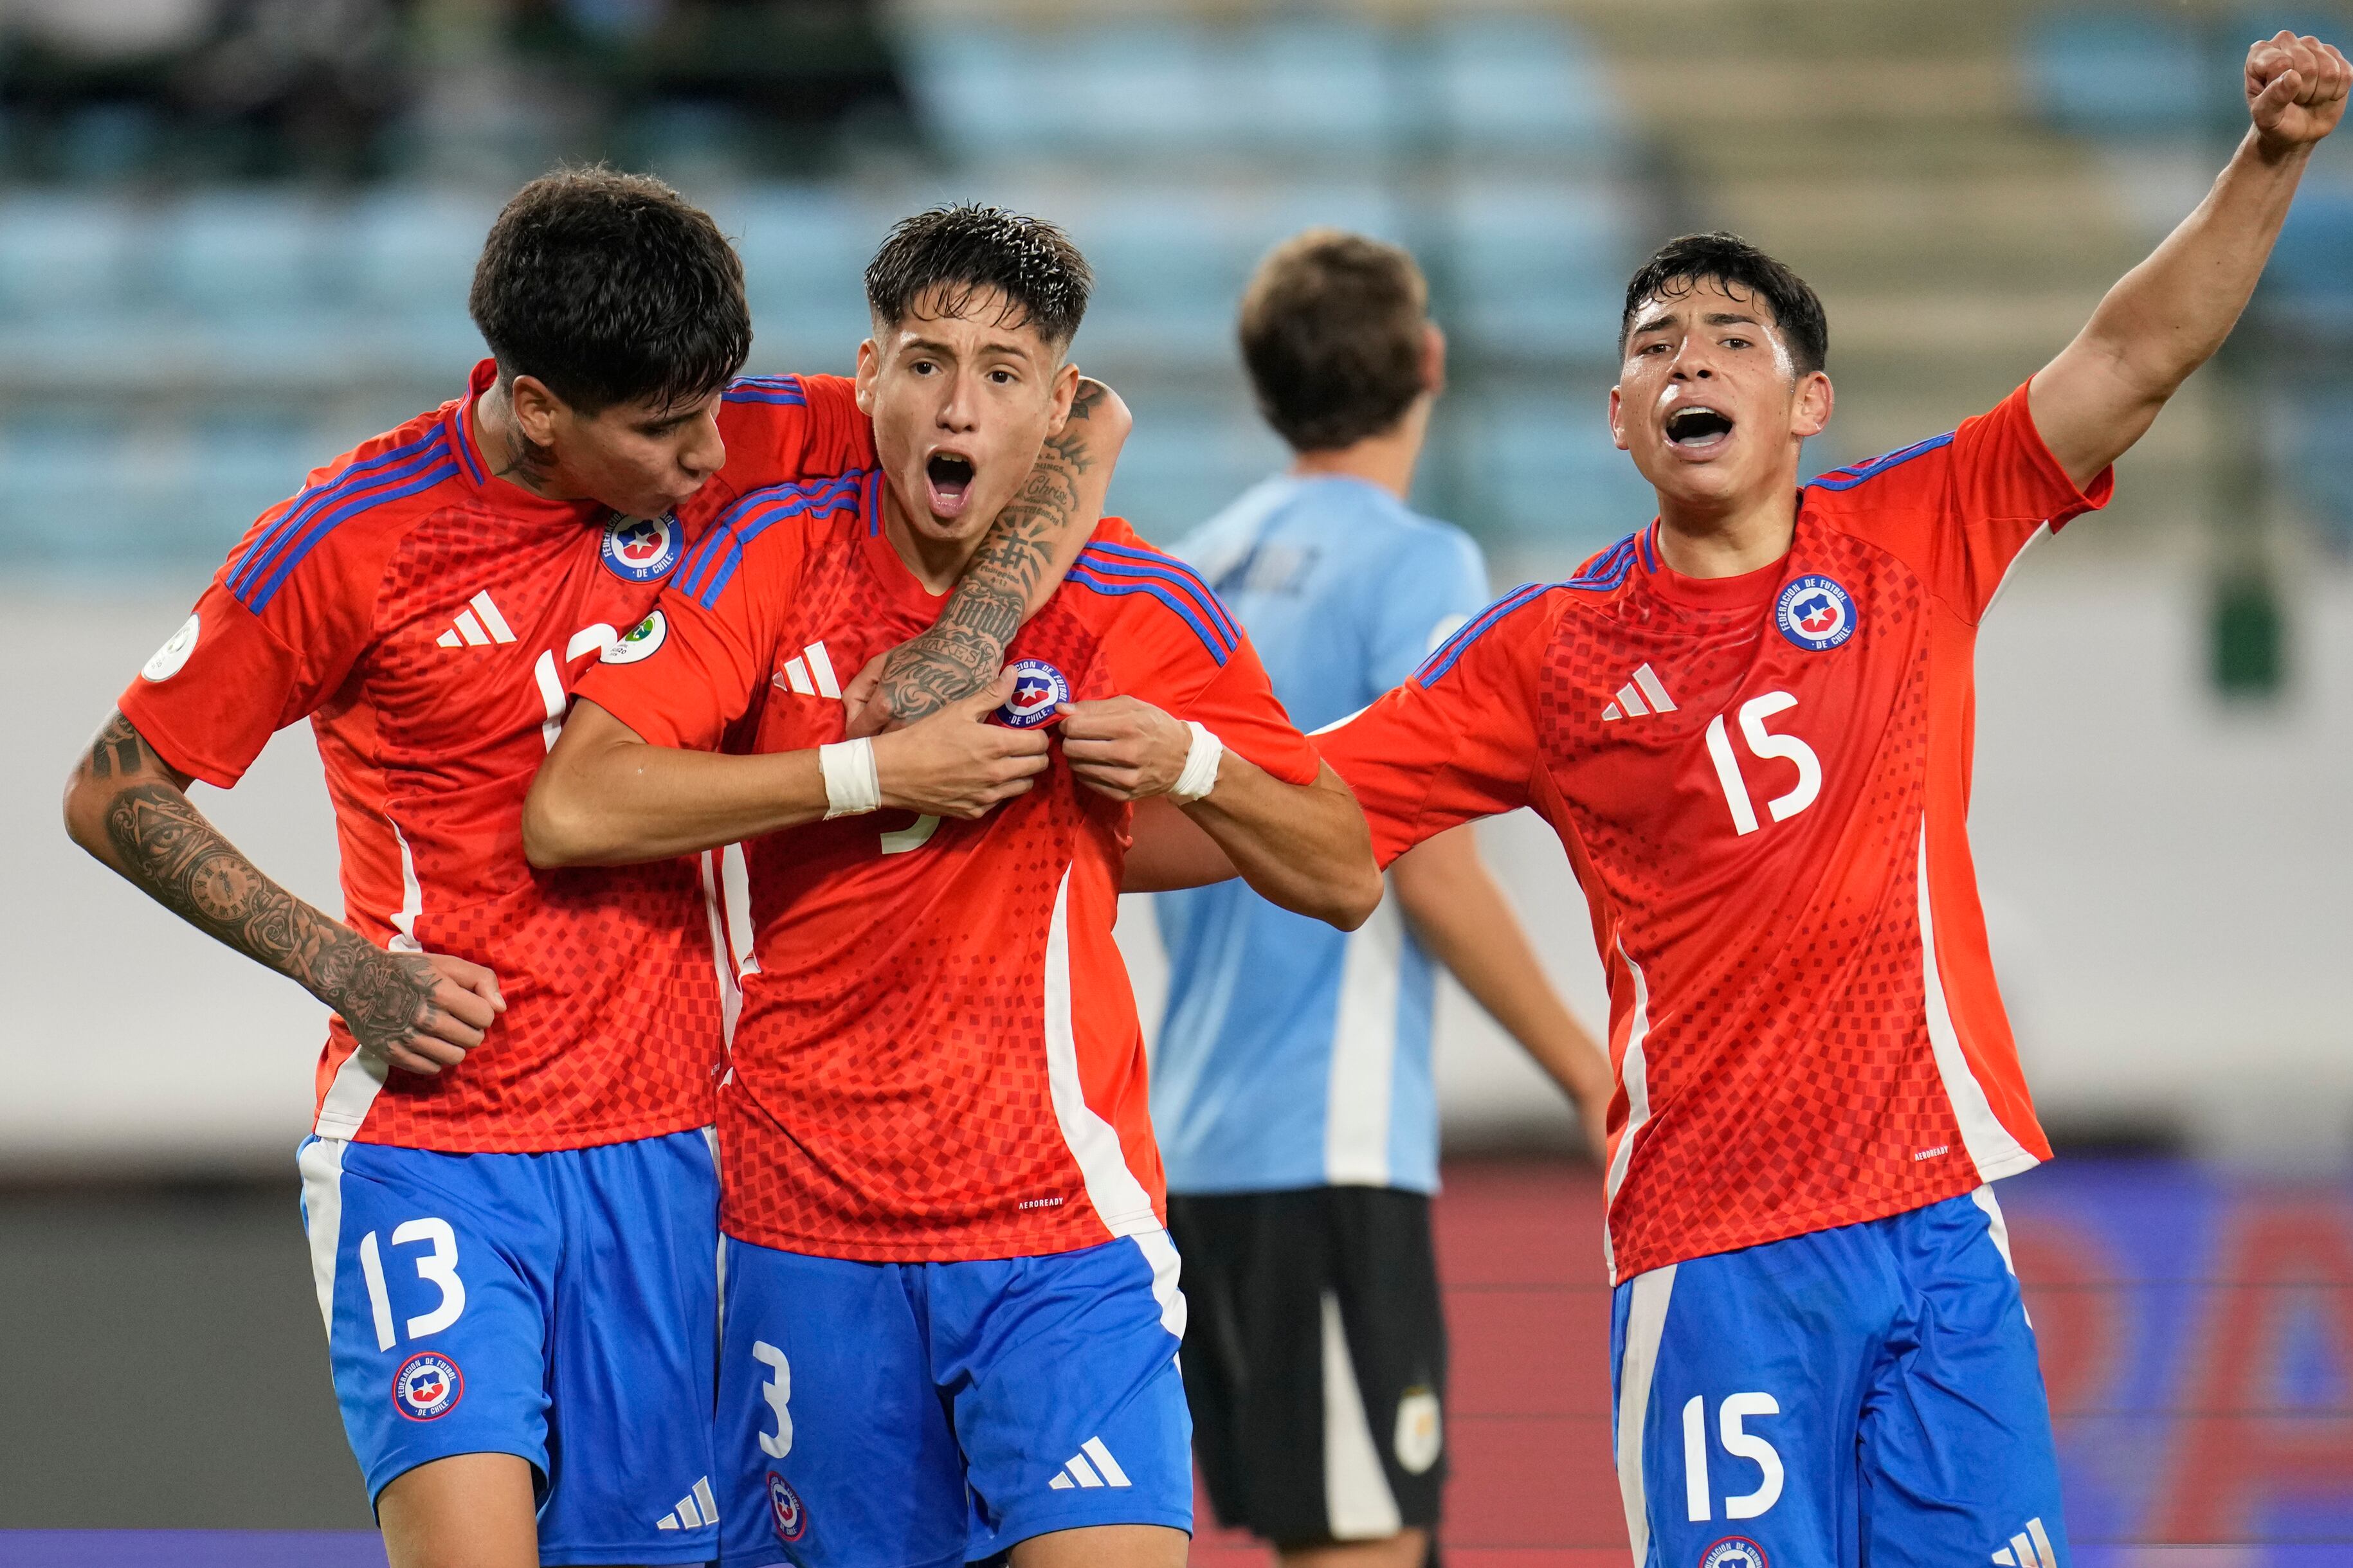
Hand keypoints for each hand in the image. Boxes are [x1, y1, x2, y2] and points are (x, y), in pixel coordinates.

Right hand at [330, 948, 504, 1076]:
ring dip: (453, 1045)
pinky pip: (431, 1069)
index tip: (468, 1005)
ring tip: (441, 1031)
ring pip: (455, 1057)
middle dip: (469, 1029)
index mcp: (441, 992)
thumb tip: (500, 1009)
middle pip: (473, 1040)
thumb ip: (482, 979)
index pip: (486, 1017)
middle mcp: (425, 1018)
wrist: (357, 979)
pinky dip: (434, 1058)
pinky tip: (426, 1042)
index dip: (481, 1011)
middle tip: (454, 1018)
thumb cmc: (409, 970)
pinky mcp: (393, 1053)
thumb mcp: (447, 963)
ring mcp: (408, 1038)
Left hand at [842, 626, 997, 738]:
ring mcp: (930, 732)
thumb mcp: (881, 662)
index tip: (862, 724)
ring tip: (904, 730)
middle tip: (882, 728)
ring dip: (900, 745)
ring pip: (904, 752)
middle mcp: (905, 723)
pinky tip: (927, 732)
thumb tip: (851, 714)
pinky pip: (928, 747)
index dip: (855, 728)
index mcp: (885, 704)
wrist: (967, 644)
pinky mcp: (950, 734)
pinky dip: (924, 743)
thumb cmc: (923, 650)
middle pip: (879, 748)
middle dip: (877, 739)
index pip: (857, 734)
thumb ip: (857, 690)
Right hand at [870, 670, 1051, 818]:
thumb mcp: (958, 709)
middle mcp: (998, 774)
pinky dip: (998, 790)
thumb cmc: (926, 736)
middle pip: (1038, 766)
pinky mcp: (975, 811)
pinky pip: (1000, 801)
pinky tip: (984, 778)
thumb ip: (992, 694)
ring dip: (1021, 774)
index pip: (1040, 743)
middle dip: (1035, 754)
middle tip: (1021, 745)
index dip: (1039, 735)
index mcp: (998, 745)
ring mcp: (987, 796)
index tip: (1031, 730)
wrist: (894, 772)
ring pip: (1024, 786)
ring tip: (1005, 762)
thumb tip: (1014, 673)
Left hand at [1059, 696, 1194, 801]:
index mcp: (1128, 726)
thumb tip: (1059, 710)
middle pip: (1073, 748)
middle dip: (1070, 741)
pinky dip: (1086, 772)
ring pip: (1078, 768)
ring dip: (1077, 757)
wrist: (1183, 759)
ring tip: (1088, 750)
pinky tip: (1096, 764)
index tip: (1073, 723)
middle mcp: (1127, 753)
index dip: (1068, 724)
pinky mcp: (1124, 795)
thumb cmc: (1154, 725)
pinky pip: (1088, 783)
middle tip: (1079, 737)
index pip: (1075, 727)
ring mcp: (1126, 778)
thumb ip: (1093, 707)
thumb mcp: (1130, 706)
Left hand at [2248, 31, 2348, 153]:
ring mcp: (2312, 45)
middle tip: (2292, 99)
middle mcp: (2286, 42)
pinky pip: (2346, 74)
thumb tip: (2293, 76)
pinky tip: (2322, 93)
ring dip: (2320, 93)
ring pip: (2330, 70)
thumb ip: (2272, 99)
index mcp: (2260, 53)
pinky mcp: (2334, 54)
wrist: (2294, 130)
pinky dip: (2336, 92)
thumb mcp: (2265, 118)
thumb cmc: (2274, 121)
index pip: (2280, 64)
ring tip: (2306, 97)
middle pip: (2308, 67)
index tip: (2274, 98)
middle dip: (2303, 92)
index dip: (2282, 88)